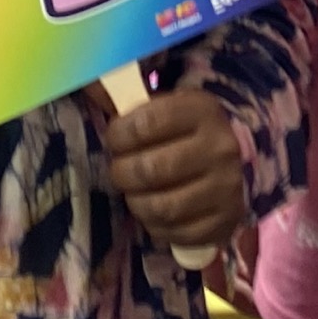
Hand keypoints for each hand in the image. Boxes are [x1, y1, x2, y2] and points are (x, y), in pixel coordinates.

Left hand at [98, 83, 247, 251]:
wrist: (229, 165)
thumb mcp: (160, 107)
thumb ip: (121, 97)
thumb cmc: (180, 133)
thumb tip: (87, 85)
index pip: (146, 124)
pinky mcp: (225, 222)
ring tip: (135, 192)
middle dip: (122, 173)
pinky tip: (154, 211)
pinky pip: (175, 233)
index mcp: (202, 110)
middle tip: (121, 170)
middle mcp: (220, 148)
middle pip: (151, 170)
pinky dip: (155, 226)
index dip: (119, 134)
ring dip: (136, 202)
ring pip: (161, 207)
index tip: (115, 138)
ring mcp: (226, 188)